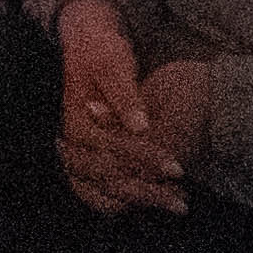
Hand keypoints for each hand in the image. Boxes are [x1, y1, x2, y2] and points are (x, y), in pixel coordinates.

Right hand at [54, 5, 196, 214]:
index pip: (114, 150)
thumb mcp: (113, 66)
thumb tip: (139, 126)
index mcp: (75, 123)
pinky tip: (155, 203)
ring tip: (175, 204)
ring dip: (140, 202)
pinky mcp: (83, 163)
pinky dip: (127, 202)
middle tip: (182, 201)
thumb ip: (125, 97)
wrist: (84, 48)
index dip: (147, 159)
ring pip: (103, 194)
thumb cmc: (100, 53)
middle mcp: (70, 147)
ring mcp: (74, 158)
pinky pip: (100, 194)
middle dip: (148, 191)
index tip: (179, 168)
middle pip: (109, 178)